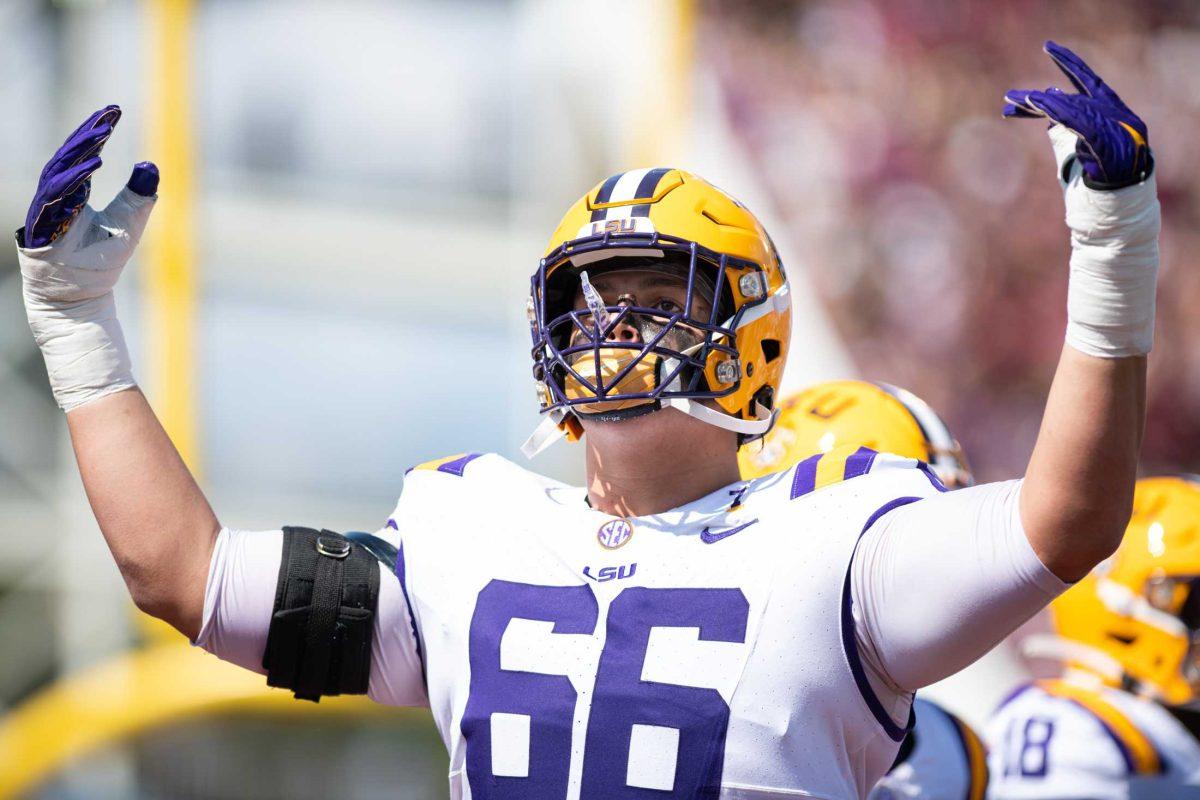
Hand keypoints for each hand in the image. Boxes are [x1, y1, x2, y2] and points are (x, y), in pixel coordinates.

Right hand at [19, 105, 158, 305]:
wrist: (79, 298)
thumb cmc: (99, 264)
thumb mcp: (127, 225)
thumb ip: (138, 197)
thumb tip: (151, 165)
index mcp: (74, 194)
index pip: (83, 155)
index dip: (97, 133)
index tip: (115, 111)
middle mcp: (57, 198)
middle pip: (69, 156)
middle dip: (88, 133)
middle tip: (109, 112)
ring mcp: (46, 211)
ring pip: (59, 171)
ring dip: (81, 149)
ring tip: (102, 132)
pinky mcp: (42, 227)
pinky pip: (55, 197)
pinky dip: (74, 179)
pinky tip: (93, 164)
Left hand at [1003, 40, 1151, 189]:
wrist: (1128, 180)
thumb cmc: (1108, 157)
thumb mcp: (1086, 133)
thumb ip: (1069, 116)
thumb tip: (1049, 99)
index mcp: (1106, 104)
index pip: (1084, 76)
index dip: (1067, 61)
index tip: (1048, 46)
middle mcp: (1107, 109)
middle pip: (1066, 99)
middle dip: (1036, 99)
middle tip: (1008, 97)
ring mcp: (1108, 123)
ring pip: (1070, 109)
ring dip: (1044, 105)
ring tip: (1021, 101)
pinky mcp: (1103, 140)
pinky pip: (1078, 125)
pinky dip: (1062, 115)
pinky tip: (1044, 109)